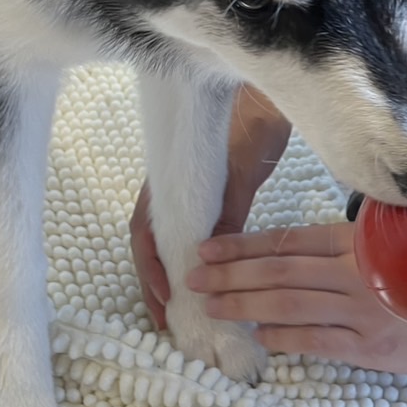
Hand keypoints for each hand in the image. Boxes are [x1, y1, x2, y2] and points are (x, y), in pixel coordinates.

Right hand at [131, 86, 290, 327]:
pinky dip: (183, 251)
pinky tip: (196, 270)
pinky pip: (181, 224)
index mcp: (168, 180)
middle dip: (153, 280)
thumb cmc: (252, 120)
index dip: (152, 269)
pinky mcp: (197, 186)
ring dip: (165, 270)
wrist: (261, 87)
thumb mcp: (242, 170)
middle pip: (147, 239)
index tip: (166, 301)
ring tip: (175, 306)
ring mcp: (178, 186)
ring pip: (161, 234)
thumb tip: (210, 258)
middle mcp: (165, 185)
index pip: (145, 232)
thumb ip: (226, 211)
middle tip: (166, 319)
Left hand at [187, 221, 406, 372]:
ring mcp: (364, 310)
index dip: (244, 244)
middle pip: (279, 271)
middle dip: (230, 273)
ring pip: (290, 305)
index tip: (208, 246)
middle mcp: (357, 273)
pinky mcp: (373, 347)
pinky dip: (284, 337)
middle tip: (193, 276)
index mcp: (359, 242)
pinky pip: (319, 341)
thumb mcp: (401, 240)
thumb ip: (359, 233)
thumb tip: (311, 236)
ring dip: (244, 304)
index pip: (289, 241)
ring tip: (210, 304)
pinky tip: (256, 336)